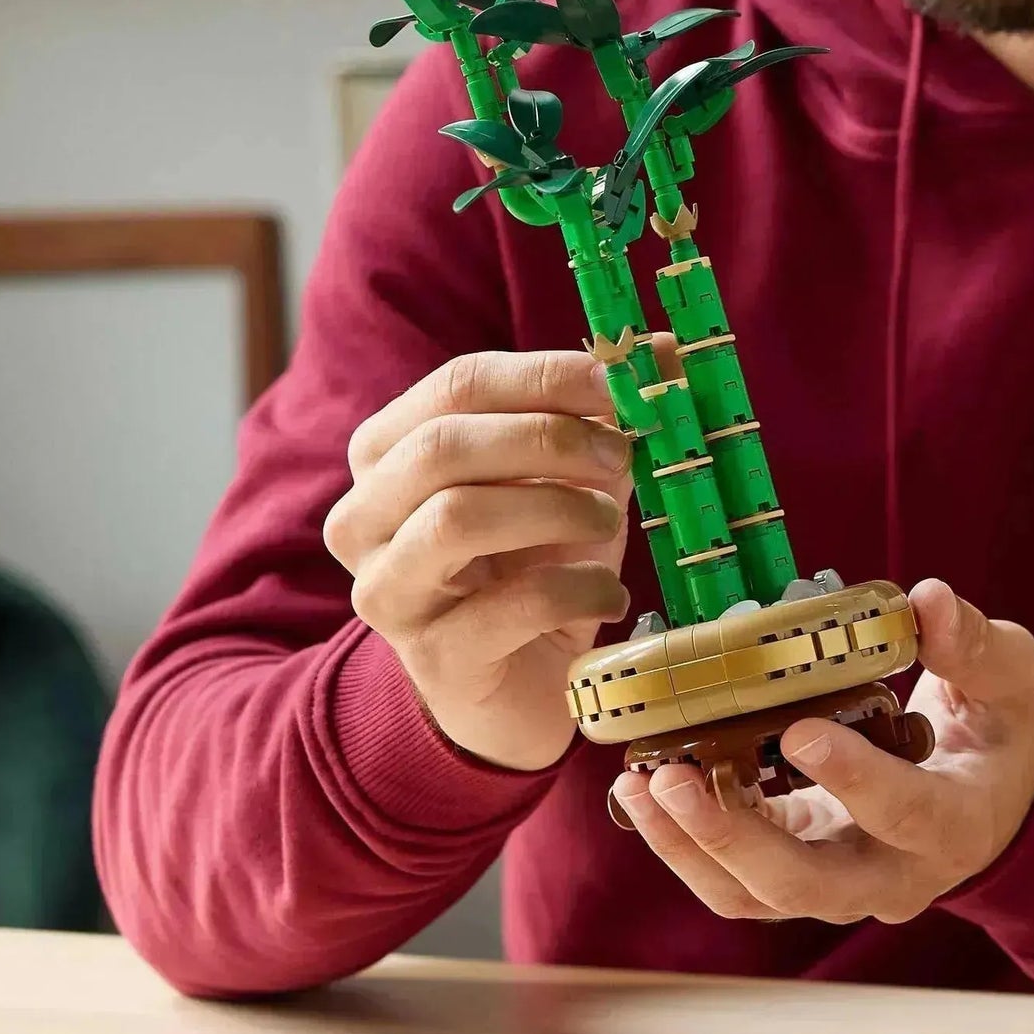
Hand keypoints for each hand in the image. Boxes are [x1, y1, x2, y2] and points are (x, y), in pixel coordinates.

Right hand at [325, 347, 641, 771]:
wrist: (519, 683)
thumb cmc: (538, 560)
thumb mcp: (573, 476)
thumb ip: (606, 415)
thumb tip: (669, 350)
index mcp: (389, 451)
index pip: (458, 384)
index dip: (548, 375)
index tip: (626, 382)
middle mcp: (365, 516)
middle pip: (444, 446)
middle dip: (550, 439)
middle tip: (623, 455)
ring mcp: (388, 590)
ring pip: (456, 518)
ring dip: (558, 509)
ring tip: (611, 523)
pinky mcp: (434, 659)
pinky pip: (509, 605)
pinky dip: (578, 589)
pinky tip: (609, 597)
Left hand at [613, 579, 1033, 922]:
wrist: (993, 797)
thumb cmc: (999, 728)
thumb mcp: (1009, 678)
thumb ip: (974, 644)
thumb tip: (928, 601)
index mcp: (957, 823)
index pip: (906, 814)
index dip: (854, 780)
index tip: (800, 733)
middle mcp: (894, 875)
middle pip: (808, 885)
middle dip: (736, 836)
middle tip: (676, 775)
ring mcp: (841, 885)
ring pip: (756, 895)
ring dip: (691, 846)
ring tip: (641, 783)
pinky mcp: (798, 876)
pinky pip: (735, 882)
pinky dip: (685, 845)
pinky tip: (645, 790)